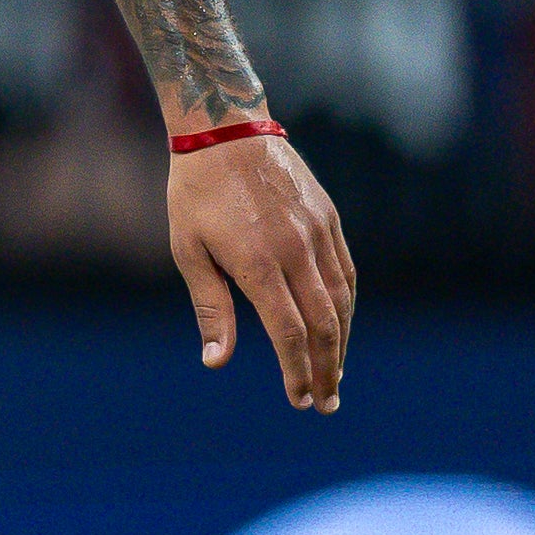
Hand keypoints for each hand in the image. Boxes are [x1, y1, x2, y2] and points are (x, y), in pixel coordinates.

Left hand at [170, 128, 352, 410]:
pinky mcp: (329, 219)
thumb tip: (216, 362)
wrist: (226, 131)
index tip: (299, 399)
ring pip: (342, 300)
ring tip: (334, 375)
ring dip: (341, 343)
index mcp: (257, 261)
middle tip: (325, 402)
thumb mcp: (188, 251)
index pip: (288, 331)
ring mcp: (318, 232)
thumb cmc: (195, 194)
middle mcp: (296, 249)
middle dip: (326, 369)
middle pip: (323, 323)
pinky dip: (346, 307)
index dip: (296, 370)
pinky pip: (346, 272)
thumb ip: (211, 308)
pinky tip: (340, 328)